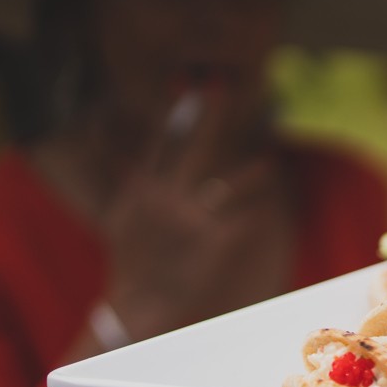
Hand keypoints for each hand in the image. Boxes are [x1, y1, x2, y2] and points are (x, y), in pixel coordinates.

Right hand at [101, 87, 283, 337]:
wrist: (139, 306)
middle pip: (193, 149)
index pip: (159, 142)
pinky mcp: (214, 242)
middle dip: (208, 115)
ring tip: (269, 157)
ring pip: (225, 182)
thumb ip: (132, 179)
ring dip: (248, 168)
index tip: (186, 80)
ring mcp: (191, 221)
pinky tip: (268, 181)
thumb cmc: (134, 259)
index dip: (173, 110)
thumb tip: (118, 145)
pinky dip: (255, 199)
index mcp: (142, 190)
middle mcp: (165, 201)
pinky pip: (242, 213)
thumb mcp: (122, 216)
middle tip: (222, 82)